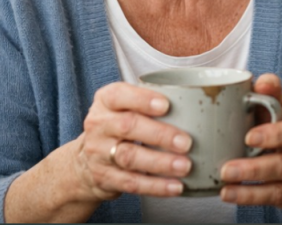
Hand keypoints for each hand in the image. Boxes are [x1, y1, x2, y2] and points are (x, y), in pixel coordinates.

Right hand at [72, 82, 193, 200]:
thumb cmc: (119, 123)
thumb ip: (150, 100)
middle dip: (160, 135)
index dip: (143, 100)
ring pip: (130, 157)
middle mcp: (100, 125)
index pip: (119, 95)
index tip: (166, 105)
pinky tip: (175, 186)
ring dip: (160, 163)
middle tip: (186, 142)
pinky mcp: (104, 178)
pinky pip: (131, 183)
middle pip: (128, 127)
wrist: (86, 160)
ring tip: (185, 166)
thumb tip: (195, 100)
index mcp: (106, 100)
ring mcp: (99, 153)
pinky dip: (156, 186)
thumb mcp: (126, 104)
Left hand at [219, 74, 281, 209]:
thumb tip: (259, 82)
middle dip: (254, 168)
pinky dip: (250, 198)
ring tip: (224, 184)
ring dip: (249, 187)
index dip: (274, 135)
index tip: (248, 137)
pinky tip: (229, 194)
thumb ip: (271, 91)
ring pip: (279, 185)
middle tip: (226, 168)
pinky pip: (274, 198)